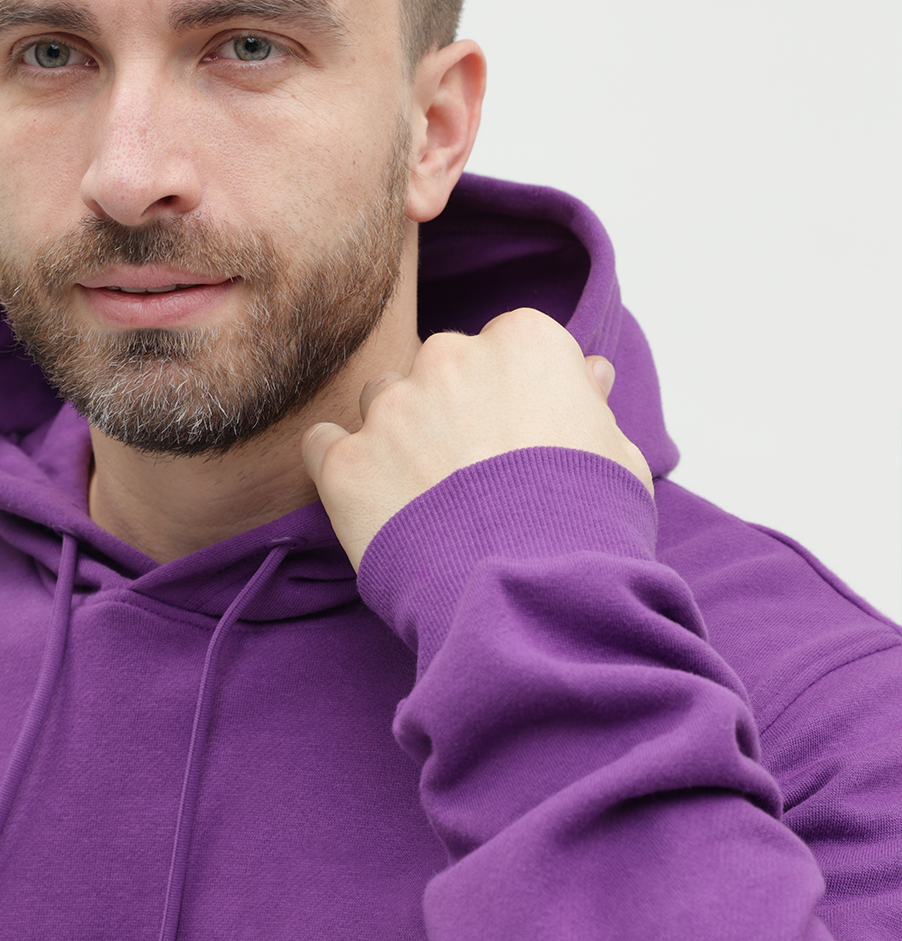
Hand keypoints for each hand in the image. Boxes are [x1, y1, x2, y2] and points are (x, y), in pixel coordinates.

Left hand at [301, 307, 653, 570]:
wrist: (532, 597)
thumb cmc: (589, 529)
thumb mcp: (617, 457)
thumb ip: (589, 404)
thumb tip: (590, 372)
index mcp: (522, 343)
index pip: (503, 349)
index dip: (508, 400)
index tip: (516, 440)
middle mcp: (450, 357)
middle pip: (438, 370)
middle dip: (449, 412)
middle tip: (473, 478)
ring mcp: (392, 408)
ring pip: (381, 403)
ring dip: (396, 438)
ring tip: (426, 501)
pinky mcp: (346, 461)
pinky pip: (324, 445)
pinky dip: (342, 469)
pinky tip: (373, 505)